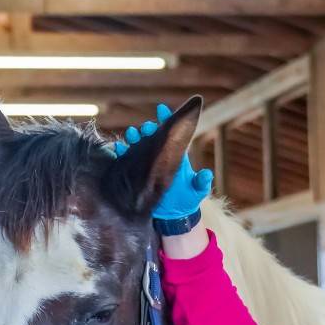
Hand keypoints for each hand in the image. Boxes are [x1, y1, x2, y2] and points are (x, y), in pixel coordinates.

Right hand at [112, 103, 213, 222]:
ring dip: (134, 138)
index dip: (167, 120)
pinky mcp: (138, 175)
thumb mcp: (196, 192)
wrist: (172, 216)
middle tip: (147, 127)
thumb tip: (205, 174)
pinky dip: (123, 154)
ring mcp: (148, 165)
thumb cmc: (186, 200)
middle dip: (149, 129)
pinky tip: (119, 149)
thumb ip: (201, 182)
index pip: (171, 134)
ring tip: (132, 133)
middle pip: (153, 137)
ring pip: (139, 146)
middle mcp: (161, 157)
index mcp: (176, 156)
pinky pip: (128, 162)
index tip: (162, 109)